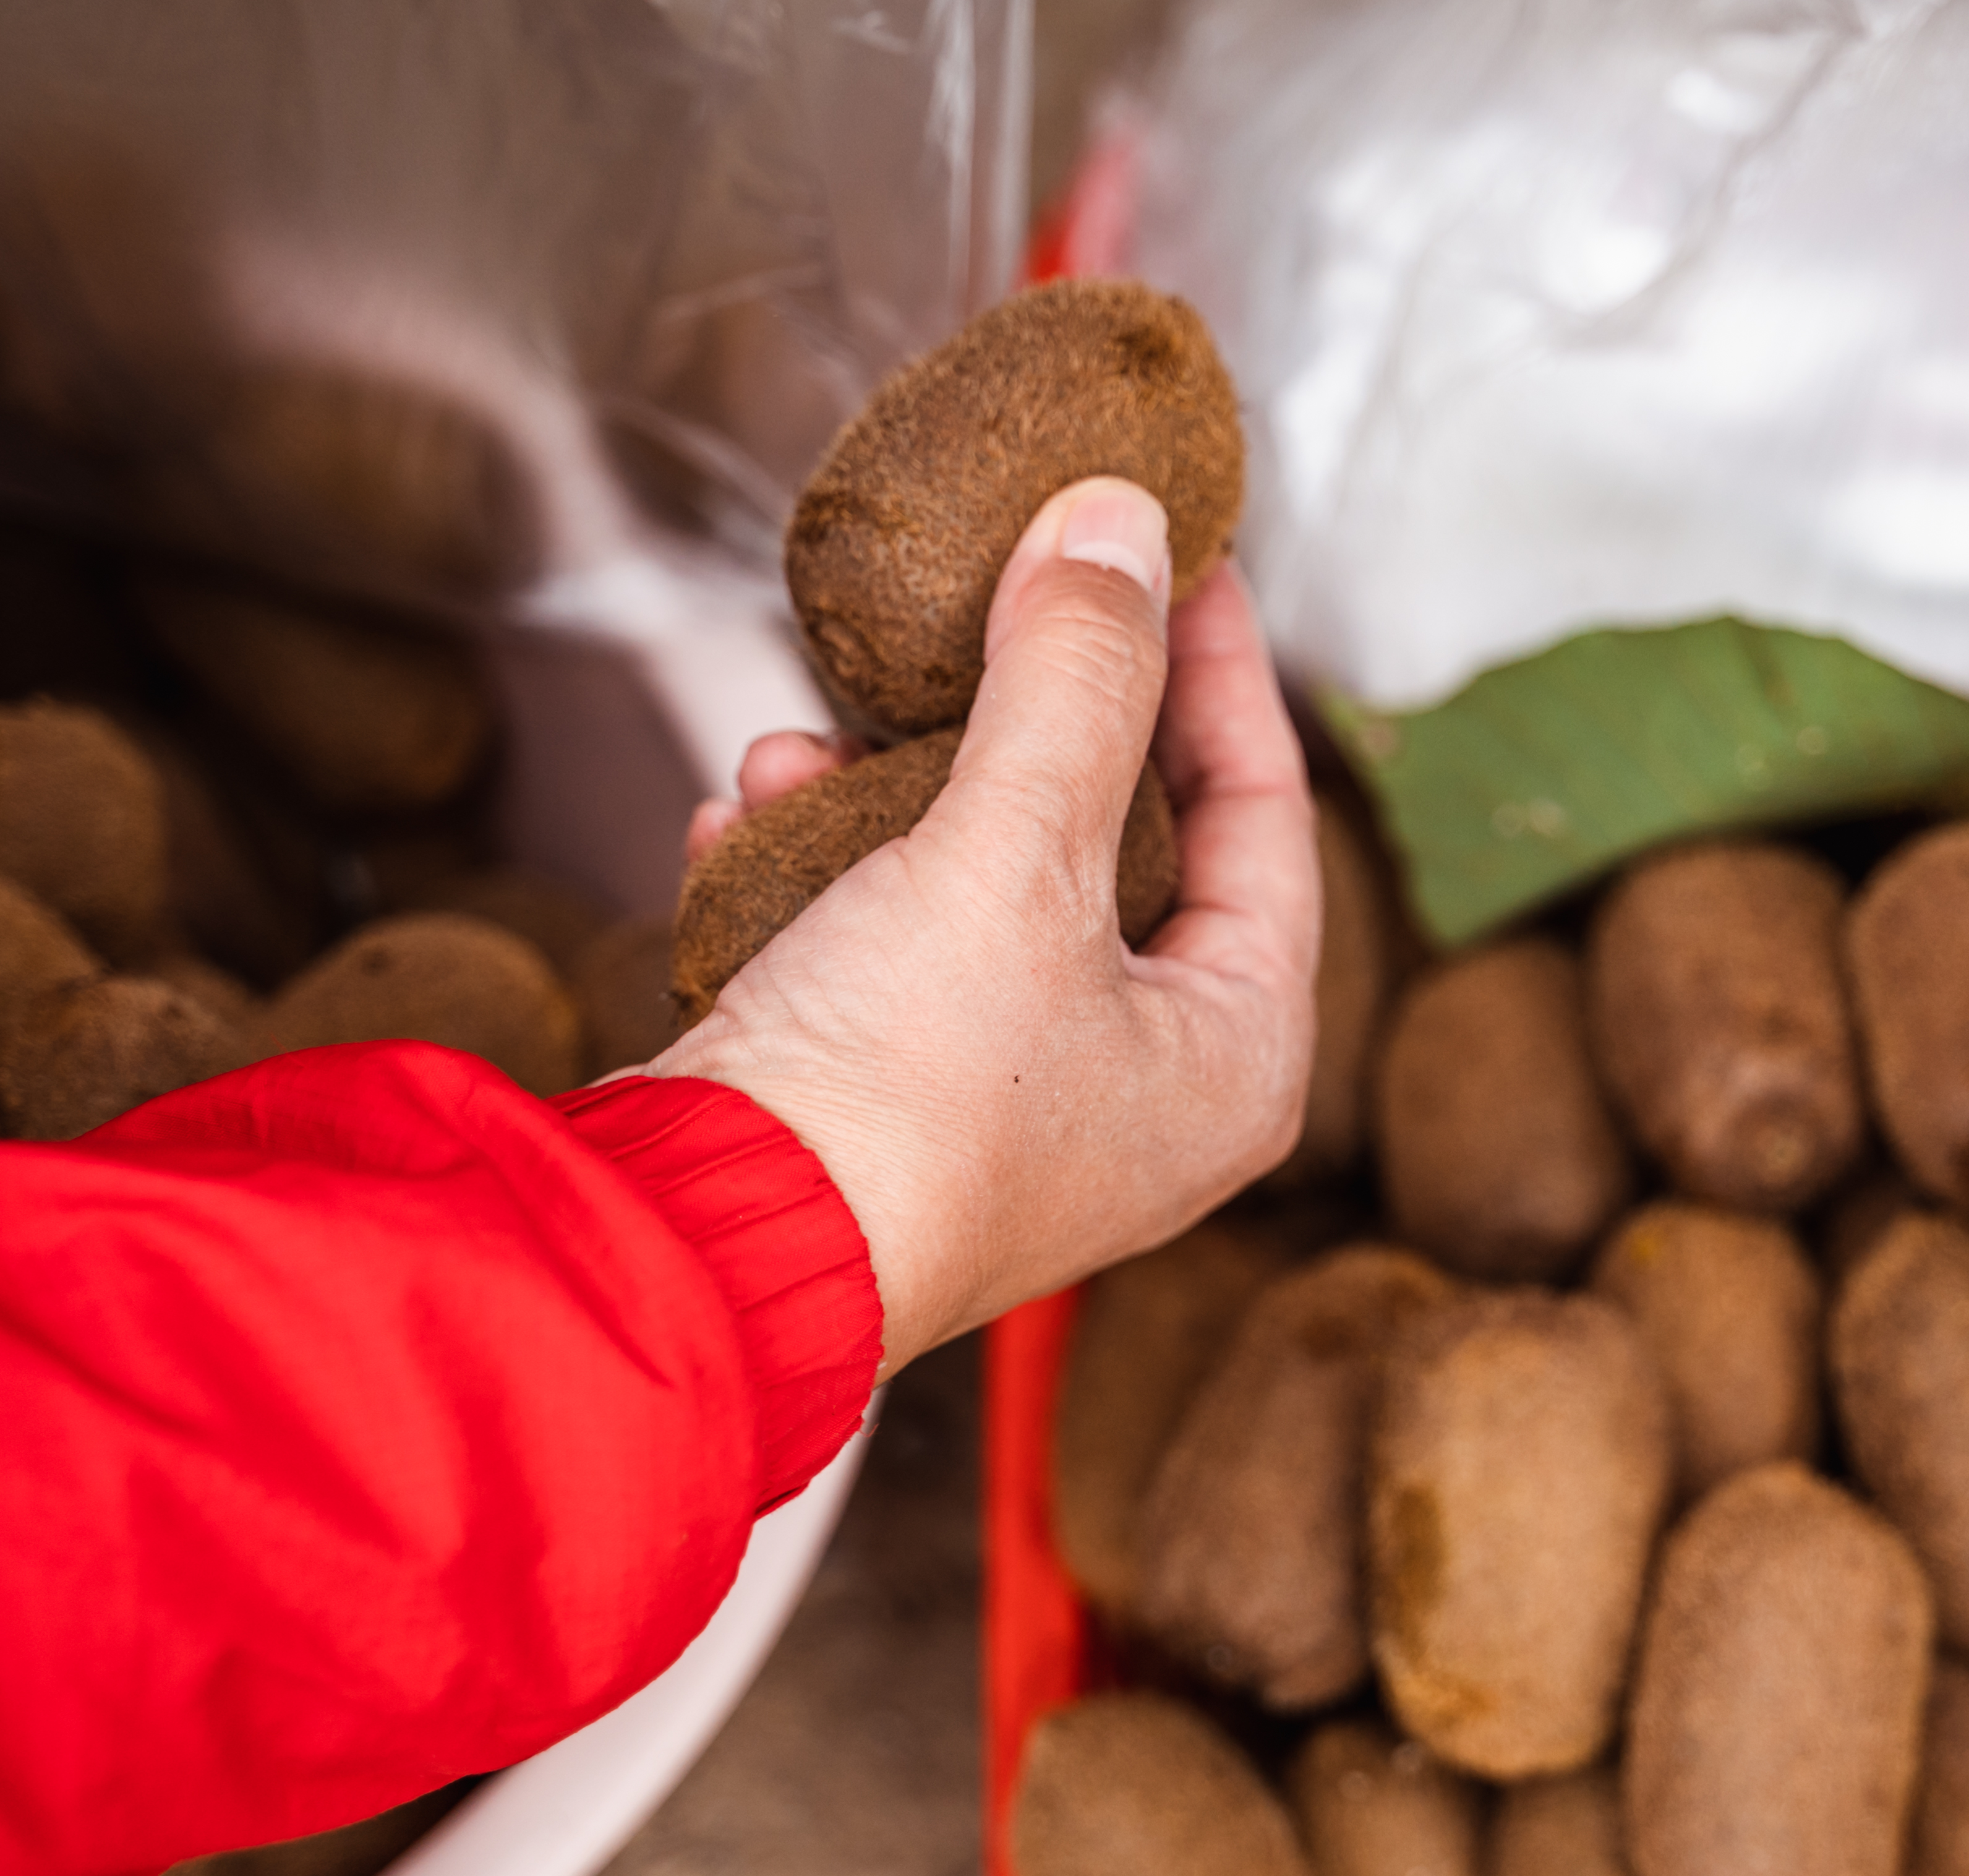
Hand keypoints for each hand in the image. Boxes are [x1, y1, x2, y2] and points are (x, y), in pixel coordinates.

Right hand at [648, 478, 1319, 1376]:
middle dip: (1023, 720)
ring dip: (887, 791)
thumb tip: (1120, 527)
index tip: (1174, 549)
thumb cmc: (898, 1099)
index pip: (1265, 814)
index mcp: (1234, 1058)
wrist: (703, 1254)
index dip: (1216, 664)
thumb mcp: (1011, 851)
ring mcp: (1011, 1107)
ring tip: (810, 734)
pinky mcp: (886, 1108)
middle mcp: (1141, 1095)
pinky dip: (812, 875)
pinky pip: (873, 950)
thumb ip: (1078, 677)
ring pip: (977, 887)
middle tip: (992, 603)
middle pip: (1118, 843)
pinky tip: (744, 817)